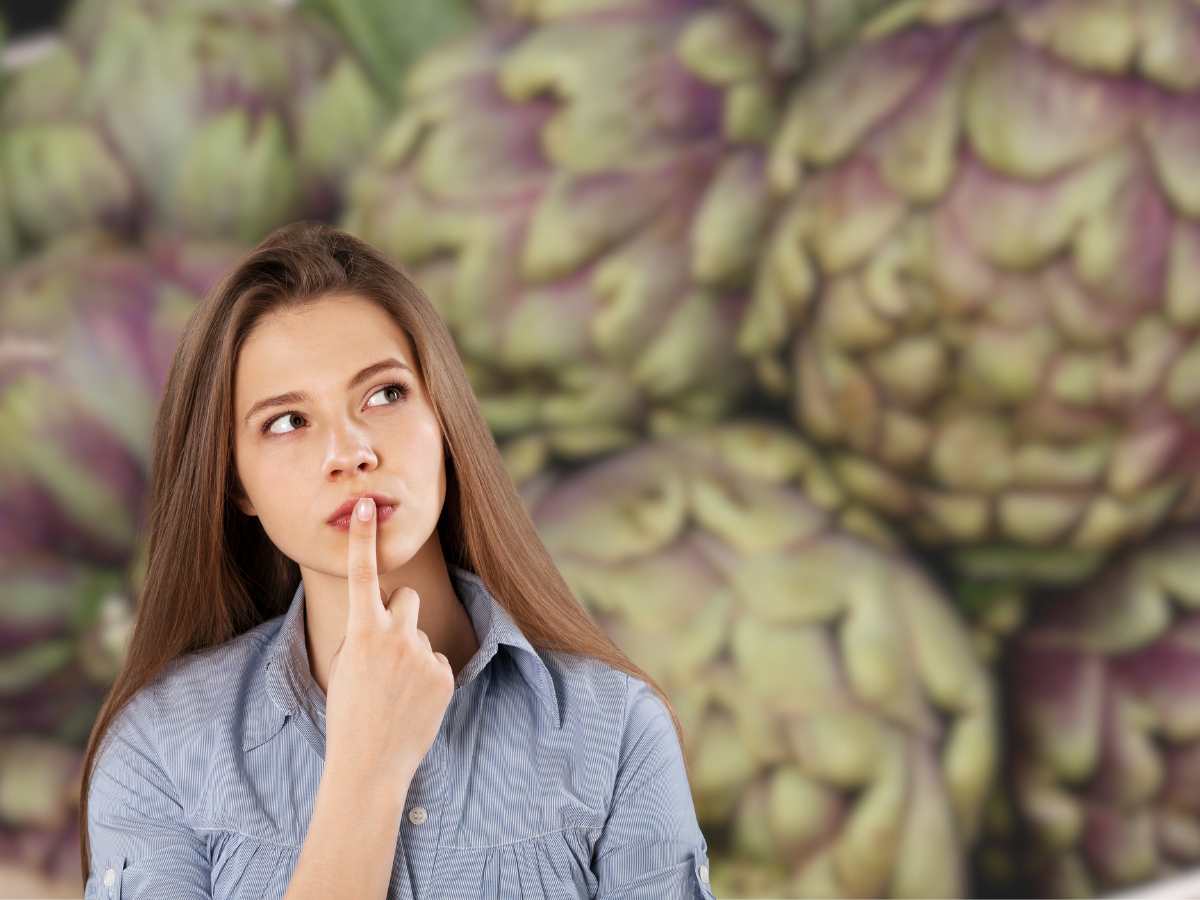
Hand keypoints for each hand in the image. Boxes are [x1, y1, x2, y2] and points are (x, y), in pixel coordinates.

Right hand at [323, 497, 454, 789]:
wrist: (370, 764)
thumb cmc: (349, 714)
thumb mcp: (343, 667)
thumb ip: (363, 634)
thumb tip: (384, 619)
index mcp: (362, 632)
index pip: (362, 575)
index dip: (364, 538)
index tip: (367, 506)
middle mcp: (396, 636)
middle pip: (406, 597)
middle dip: (399, 612)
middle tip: (386, 647)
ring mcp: (424, 655)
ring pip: (420, 635)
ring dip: (411, 652)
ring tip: (396, 690)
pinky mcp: (445, 675)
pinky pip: (436, 661)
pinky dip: (427, 678)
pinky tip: (413, 703)